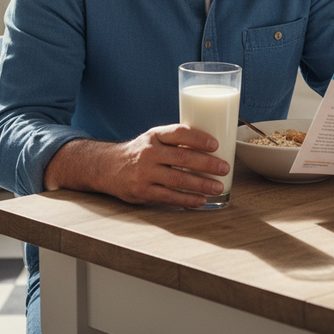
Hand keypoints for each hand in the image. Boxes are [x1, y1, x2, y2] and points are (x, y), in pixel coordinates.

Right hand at [44, 124, 229, 207]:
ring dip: (201, 184)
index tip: (216, 144)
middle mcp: (149, 152)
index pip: (179, 133)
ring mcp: (145, 173)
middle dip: (207, 164)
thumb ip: (176, 141)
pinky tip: (201, 200)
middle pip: (182, 158)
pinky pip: (168, 197)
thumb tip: (212, 144)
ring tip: (218, 187)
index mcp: (155, 135)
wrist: (108, 167)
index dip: (198, 138)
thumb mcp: (154, 138)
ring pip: (177, 180)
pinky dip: (187, 200)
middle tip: (224, 168)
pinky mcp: (142, 192)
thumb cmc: (141, 151)